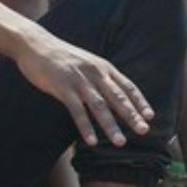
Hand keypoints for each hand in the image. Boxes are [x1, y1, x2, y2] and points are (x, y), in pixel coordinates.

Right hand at [14, 30, 154, 146]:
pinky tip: (91, 141)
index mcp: (102, 67)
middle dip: (132, 116)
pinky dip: (85, 127)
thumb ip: (100, 77)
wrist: (36, 44)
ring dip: (110, 126)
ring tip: (120, 142)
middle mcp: (94, 72)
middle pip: (117, 97)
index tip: (150, 116)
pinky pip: (76, 111)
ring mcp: (78, 80)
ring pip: (99, 106)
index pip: (127, 86)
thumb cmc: (61, 56)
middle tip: (143, 131)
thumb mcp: (86, 62)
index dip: (140, 101)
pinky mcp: (62, 86)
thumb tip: (114, 94)